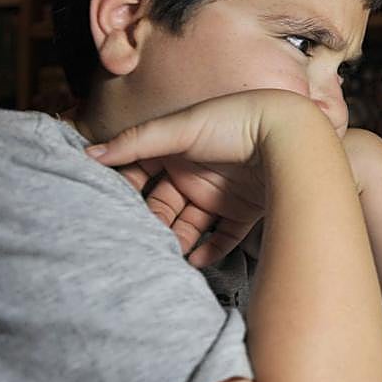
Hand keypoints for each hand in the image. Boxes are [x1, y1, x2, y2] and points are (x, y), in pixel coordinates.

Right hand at [87, 91, 309, 266]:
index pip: (142, 172)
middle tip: (138, 241)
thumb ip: (136, 142)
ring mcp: (221, 192)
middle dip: (153, 222)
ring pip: (192, 224)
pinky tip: (196, 260)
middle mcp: (197, 171)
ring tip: (166, 256)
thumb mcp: (181, 127)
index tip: (111, 208)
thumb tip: (91, 153)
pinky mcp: (245, 210)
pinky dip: (211, 250)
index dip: (127, 188)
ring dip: (179, 240)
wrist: (290, 134)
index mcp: (178, 147)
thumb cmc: (235, 120)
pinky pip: (224, 236)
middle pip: (165, 204)